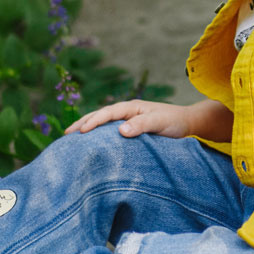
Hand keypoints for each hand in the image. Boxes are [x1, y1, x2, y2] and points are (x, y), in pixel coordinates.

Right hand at [64, 99, 196, 138]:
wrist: (187, 124)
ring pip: (102, 123)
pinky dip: (98, 137)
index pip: (107, 113)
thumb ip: (142, 125)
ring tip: (71, 139)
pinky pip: (110, 133)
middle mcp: (126, 112)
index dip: (93, 121)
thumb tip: (120, 130)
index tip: (81, 132)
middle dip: (82, 123)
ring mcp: (127, 121)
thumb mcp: (160, 122)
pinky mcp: (130, 131)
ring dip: (87, 129)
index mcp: (131, 108)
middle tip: (66, 135)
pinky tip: (91, 145)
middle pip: (99, 116)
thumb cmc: (174, 121)